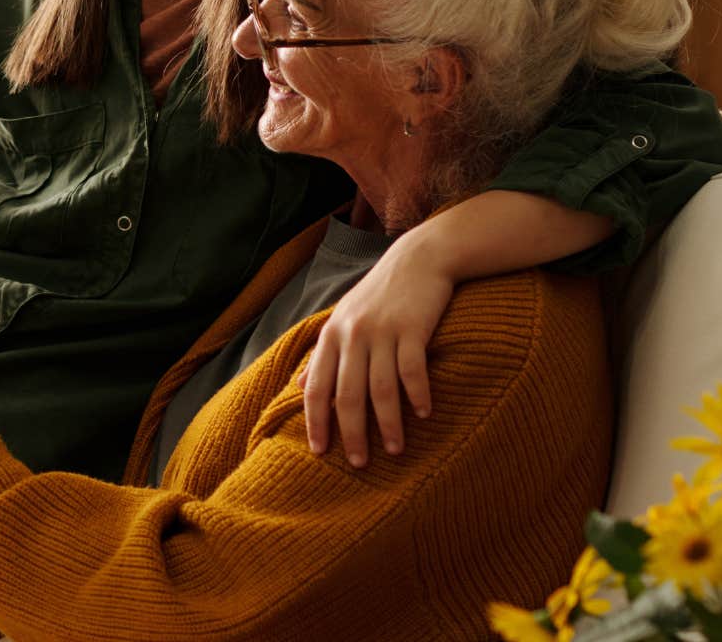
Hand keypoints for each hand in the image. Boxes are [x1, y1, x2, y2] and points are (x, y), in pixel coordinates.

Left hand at [299, 229, 452, 465]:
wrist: (418, 258)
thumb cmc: (379, 294)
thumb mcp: (343, 319)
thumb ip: (322, 354)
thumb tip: (298, 385)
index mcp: (331, 336)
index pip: (315, 387)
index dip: (315, 422)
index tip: (319, 452)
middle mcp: (352, 335)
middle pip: (347, 396)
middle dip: (351, 434)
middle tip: (359, 463)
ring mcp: (382, 331)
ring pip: (381, 390)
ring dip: (388, 424)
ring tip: (394, 450)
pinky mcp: (412, 328)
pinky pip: (412, 371)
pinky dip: (418, 396)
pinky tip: (424, 415)